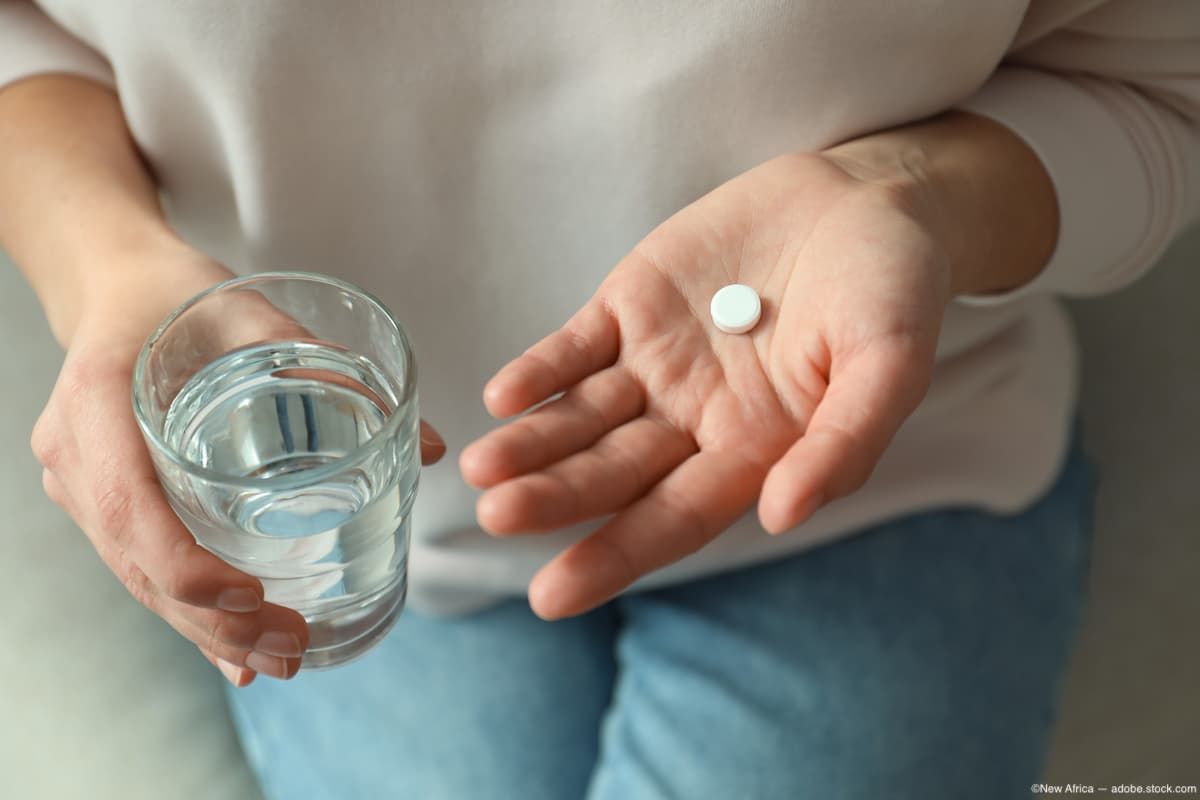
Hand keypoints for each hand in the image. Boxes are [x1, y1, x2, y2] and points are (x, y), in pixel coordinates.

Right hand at [31, 243, 445, 685]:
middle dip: (212, 620)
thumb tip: (433, 447)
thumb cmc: (184, 296)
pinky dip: (188, 614)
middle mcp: (76, 452)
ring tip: (280, 661)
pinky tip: (236, 655)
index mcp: (99, 398)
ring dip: (204, 631)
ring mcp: (80, 483)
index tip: (251, 596)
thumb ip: (333, 371)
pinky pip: (138, 566)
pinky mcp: (101, 500)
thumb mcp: (253, 314)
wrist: (117, 287)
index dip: (186, 563)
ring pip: (136, 578)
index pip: (130, 504)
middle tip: (292, 649)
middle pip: (136, 561)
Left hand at [462, 152, 952, 618]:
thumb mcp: (892, 366)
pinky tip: (502, 396)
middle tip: (497, 517)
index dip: (614, 555)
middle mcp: (693, 420)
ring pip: (581, 415)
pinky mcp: (631, 307)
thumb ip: (844, 443)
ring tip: (482, 467)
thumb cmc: (893, 292)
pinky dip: (541, 368)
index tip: (552, 596)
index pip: (671, 518)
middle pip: (612, 472)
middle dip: (555, 497)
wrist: (867, 199)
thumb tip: (781, 516)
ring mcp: (656, 364)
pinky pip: (576, 345)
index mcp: (753, 451)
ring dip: (533, 442)